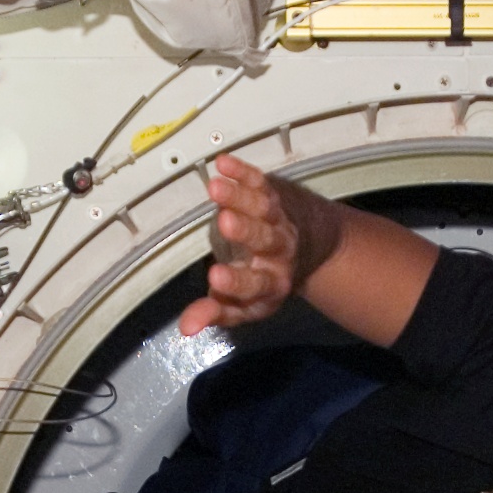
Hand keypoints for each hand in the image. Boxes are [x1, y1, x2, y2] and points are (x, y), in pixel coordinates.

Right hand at [177, 156, 334, 336]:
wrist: (307, 246)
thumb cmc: (261, 279)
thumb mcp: (242, 304)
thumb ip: (215, 312)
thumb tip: (185, 328)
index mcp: (270, 283)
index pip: (253, 285)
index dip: (235, 283)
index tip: (214, 277)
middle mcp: (279, 251)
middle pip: (264, 239)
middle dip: (246, 231)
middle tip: (226, 222)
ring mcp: (277, 219)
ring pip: (262, 207)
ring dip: (240, 196)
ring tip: (215, 188)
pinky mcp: (272, 194)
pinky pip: (259, 181)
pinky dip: (243, 171)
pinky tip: (223, 163)